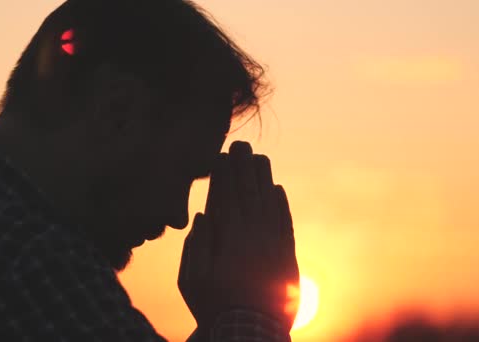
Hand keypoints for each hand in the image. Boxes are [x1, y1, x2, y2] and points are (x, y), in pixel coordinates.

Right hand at [178, 141, 299, 332]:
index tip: (221, 155)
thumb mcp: (191, 280)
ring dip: (264, 178)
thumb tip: (204, 215)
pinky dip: (281, 204)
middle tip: (241, 145)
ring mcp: (273, 244)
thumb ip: (196, 245)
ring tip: (259, 158)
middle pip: (248, 193)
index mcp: (228, 238)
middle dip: (243, 166)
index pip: (225, 196)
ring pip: (269, 203)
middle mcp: (253, 235)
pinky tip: (277, 190)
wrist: (252, 332)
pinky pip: (285, 223)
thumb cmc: (215, 307)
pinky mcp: (287, 256)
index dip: (223, 173)